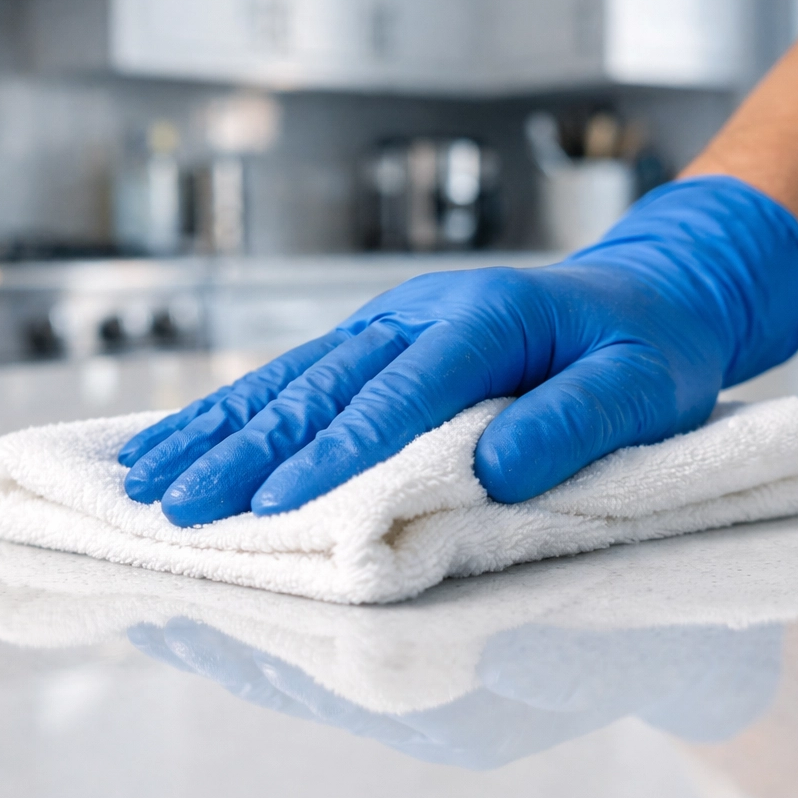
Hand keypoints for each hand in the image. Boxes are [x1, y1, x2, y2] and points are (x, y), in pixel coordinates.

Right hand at [120, 177, 797, 525]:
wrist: (646, 290)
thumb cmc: (647, 346)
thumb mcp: (644, 385)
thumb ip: (575, 420)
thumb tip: (495, 469)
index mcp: (482, 321)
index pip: (396, 398)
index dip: (335, 456)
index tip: (276, 507)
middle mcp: (419, 314)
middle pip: (318, 389)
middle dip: (243, 451)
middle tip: (175, 505)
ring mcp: (392, 322)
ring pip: (290, 378)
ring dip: (219, 429)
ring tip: (151, 476)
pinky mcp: (380, 338)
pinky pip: (300, 373)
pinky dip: (241, 408)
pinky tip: (194, 434)